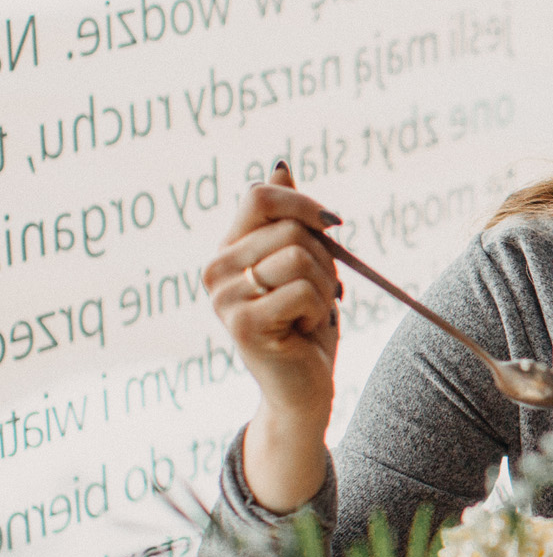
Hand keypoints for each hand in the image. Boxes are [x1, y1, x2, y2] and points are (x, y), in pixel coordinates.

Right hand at [202, 161, 342, 510]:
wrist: (303, 390)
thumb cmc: (307, 327)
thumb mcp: (305, 266)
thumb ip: (289, 221)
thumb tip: (279, 166)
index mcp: (228, 251)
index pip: (259, 196)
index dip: (303, 204)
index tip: (332, 226)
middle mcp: (216, 270)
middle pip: (289, 228)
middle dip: (324, 260)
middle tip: (319, 295)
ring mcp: (224, 297)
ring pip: (299, 257)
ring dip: (323, 288)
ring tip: (309, 315)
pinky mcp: (242, 324)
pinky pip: (304, 291)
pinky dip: (319, 311)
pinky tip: (303, 331)